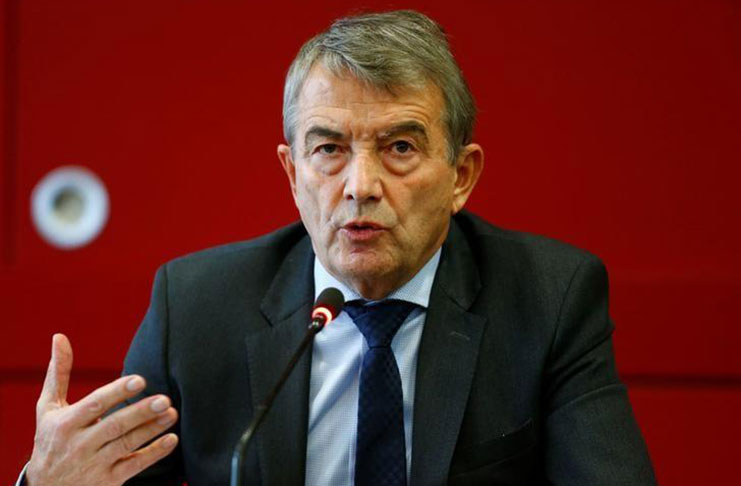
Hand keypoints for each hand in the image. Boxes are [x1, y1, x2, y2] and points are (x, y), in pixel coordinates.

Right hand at [26, 334, 178, 485]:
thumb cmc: (50, 438)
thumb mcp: (47, 408)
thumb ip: (58, 373)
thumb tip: (59, 337)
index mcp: (65, 424)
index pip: (95, 405)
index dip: (118, 392)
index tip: (140, 380)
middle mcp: (80, 445)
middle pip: (114, 426)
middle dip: (140, 412)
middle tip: (165, 399)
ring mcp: (95, 464)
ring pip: (126, 445)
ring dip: (151, 429)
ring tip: (172, 413)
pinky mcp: (108, 481)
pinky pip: (134, 466)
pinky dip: (153, 454)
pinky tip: (171, 440)